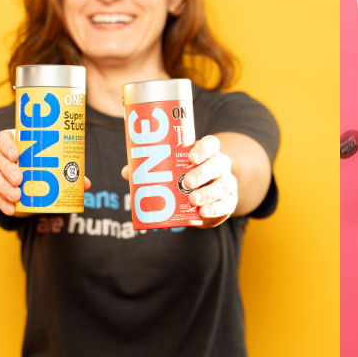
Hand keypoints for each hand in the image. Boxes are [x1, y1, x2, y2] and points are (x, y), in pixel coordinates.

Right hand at [0, 129, 90, 215]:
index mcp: (13, 143)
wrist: (29, 181)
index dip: (6, 145)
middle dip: (8, 169)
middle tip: (19, 179)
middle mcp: (1, 157)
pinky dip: (3, 203)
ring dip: (5, 188)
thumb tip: (86, 184)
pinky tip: (11, 209)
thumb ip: (68, 171)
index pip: (3, 138)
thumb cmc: (42, 164)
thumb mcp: (52, 163)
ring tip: (17, 196)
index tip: (16, 154)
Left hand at [120, 134, 236, 228]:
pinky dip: (215, 208)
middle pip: (217, 164)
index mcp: (207, 153)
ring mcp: (227, 183)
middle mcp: (220, 165)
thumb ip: (153, 170)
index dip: (203, 148)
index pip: (211, 144)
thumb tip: (127, 171)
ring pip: (223, 185)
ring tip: (193, 201)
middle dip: (202, 173)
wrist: (208, 195)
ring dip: (208, 193)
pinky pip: (226, 204)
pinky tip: (203, 212)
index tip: (191, 157)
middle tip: (186, 182)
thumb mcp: (174, 171)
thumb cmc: (186, 177)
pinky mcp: (229, 201)